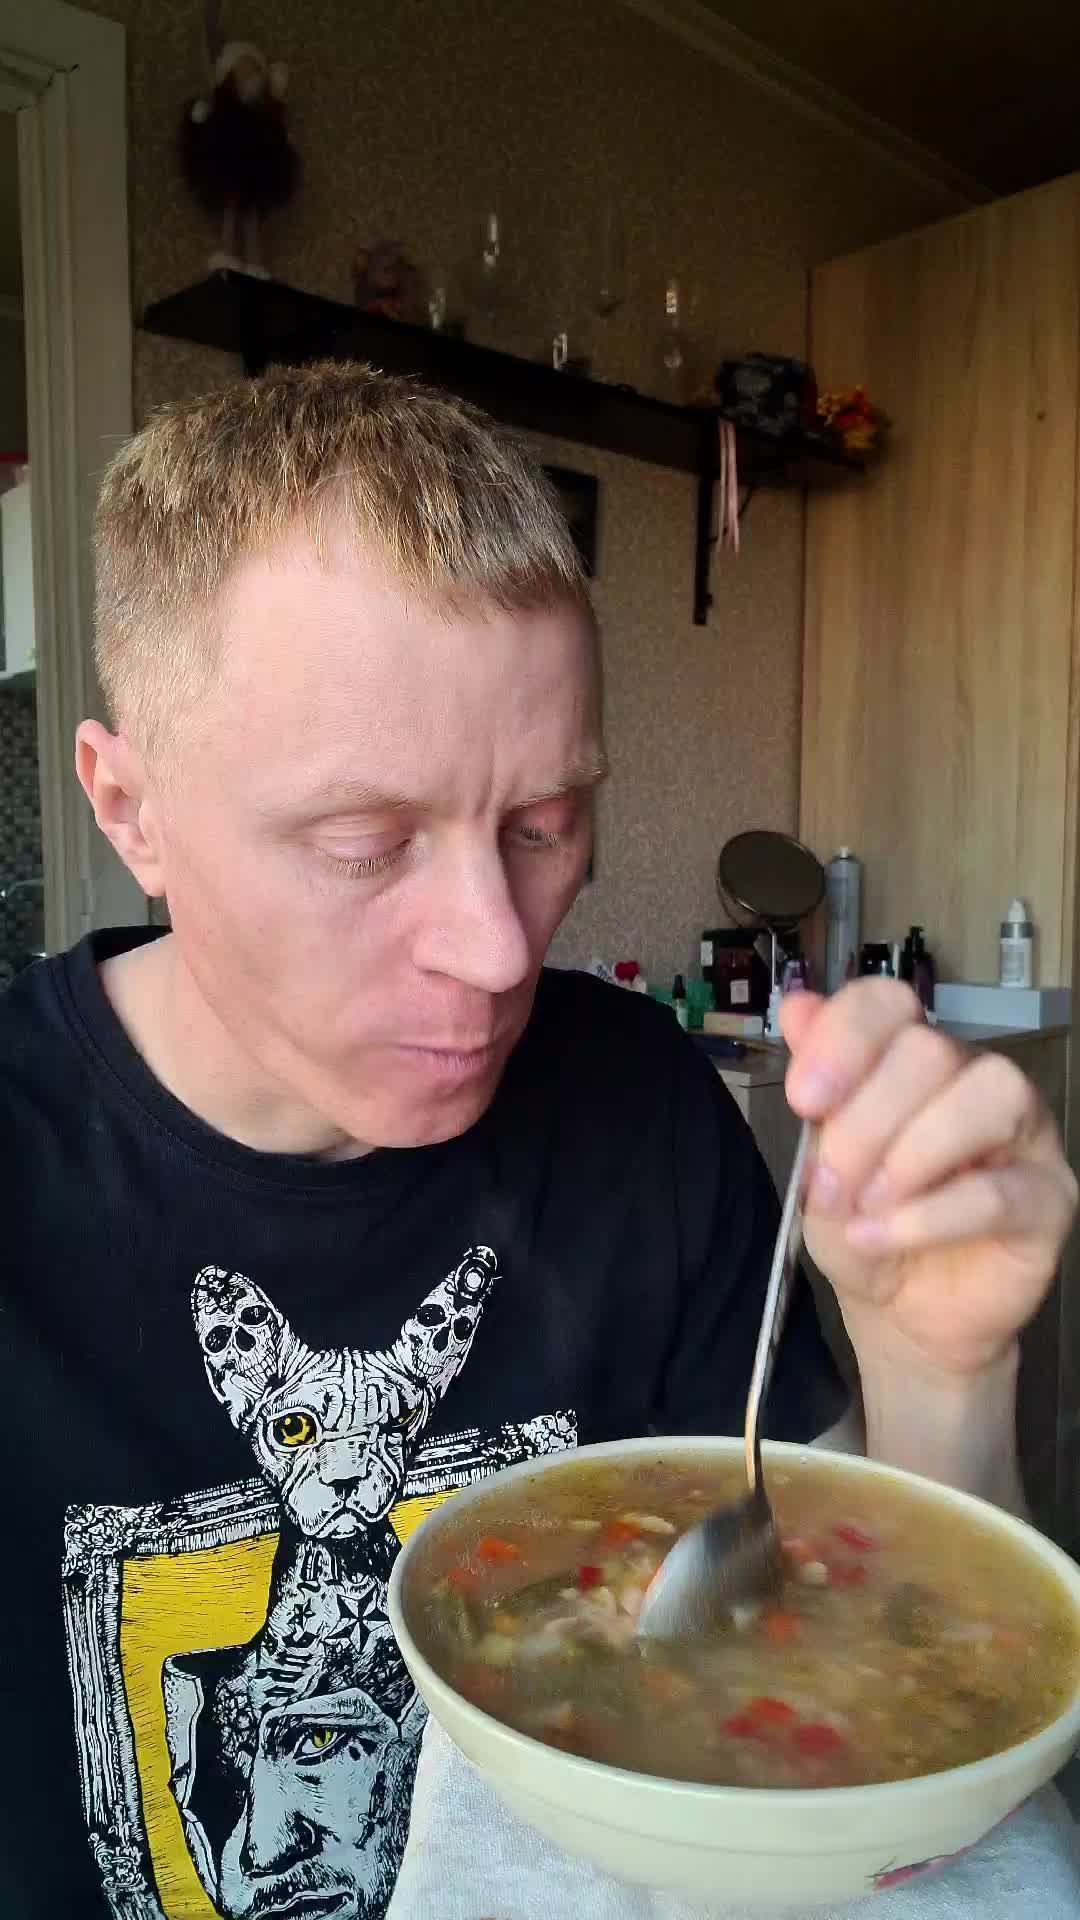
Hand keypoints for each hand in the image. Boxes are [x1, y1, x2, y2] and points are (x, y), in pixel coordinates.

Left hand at [780, 982, 1076, 1382]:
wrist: (901, 1314)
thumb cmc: (863, 1227)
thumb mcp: (816, 1165)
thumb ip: (816, 1089)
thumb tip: (797, 1006)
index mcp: (909, 1057)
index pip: (889, 1002)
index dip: (844, 1037)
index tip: (804, 1099)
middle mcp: (972, 1078)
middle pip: (930, 1050)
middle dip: (864, 1121)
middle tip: (826, 1184)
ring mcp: (1023, 1133)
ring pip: (989, 1093)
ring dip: (912, 1152)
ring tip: (867, 1205)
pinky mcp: (1049, 1198)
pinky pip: (999, 1191)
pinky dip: (928, 1215)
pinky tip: (881, 1237)